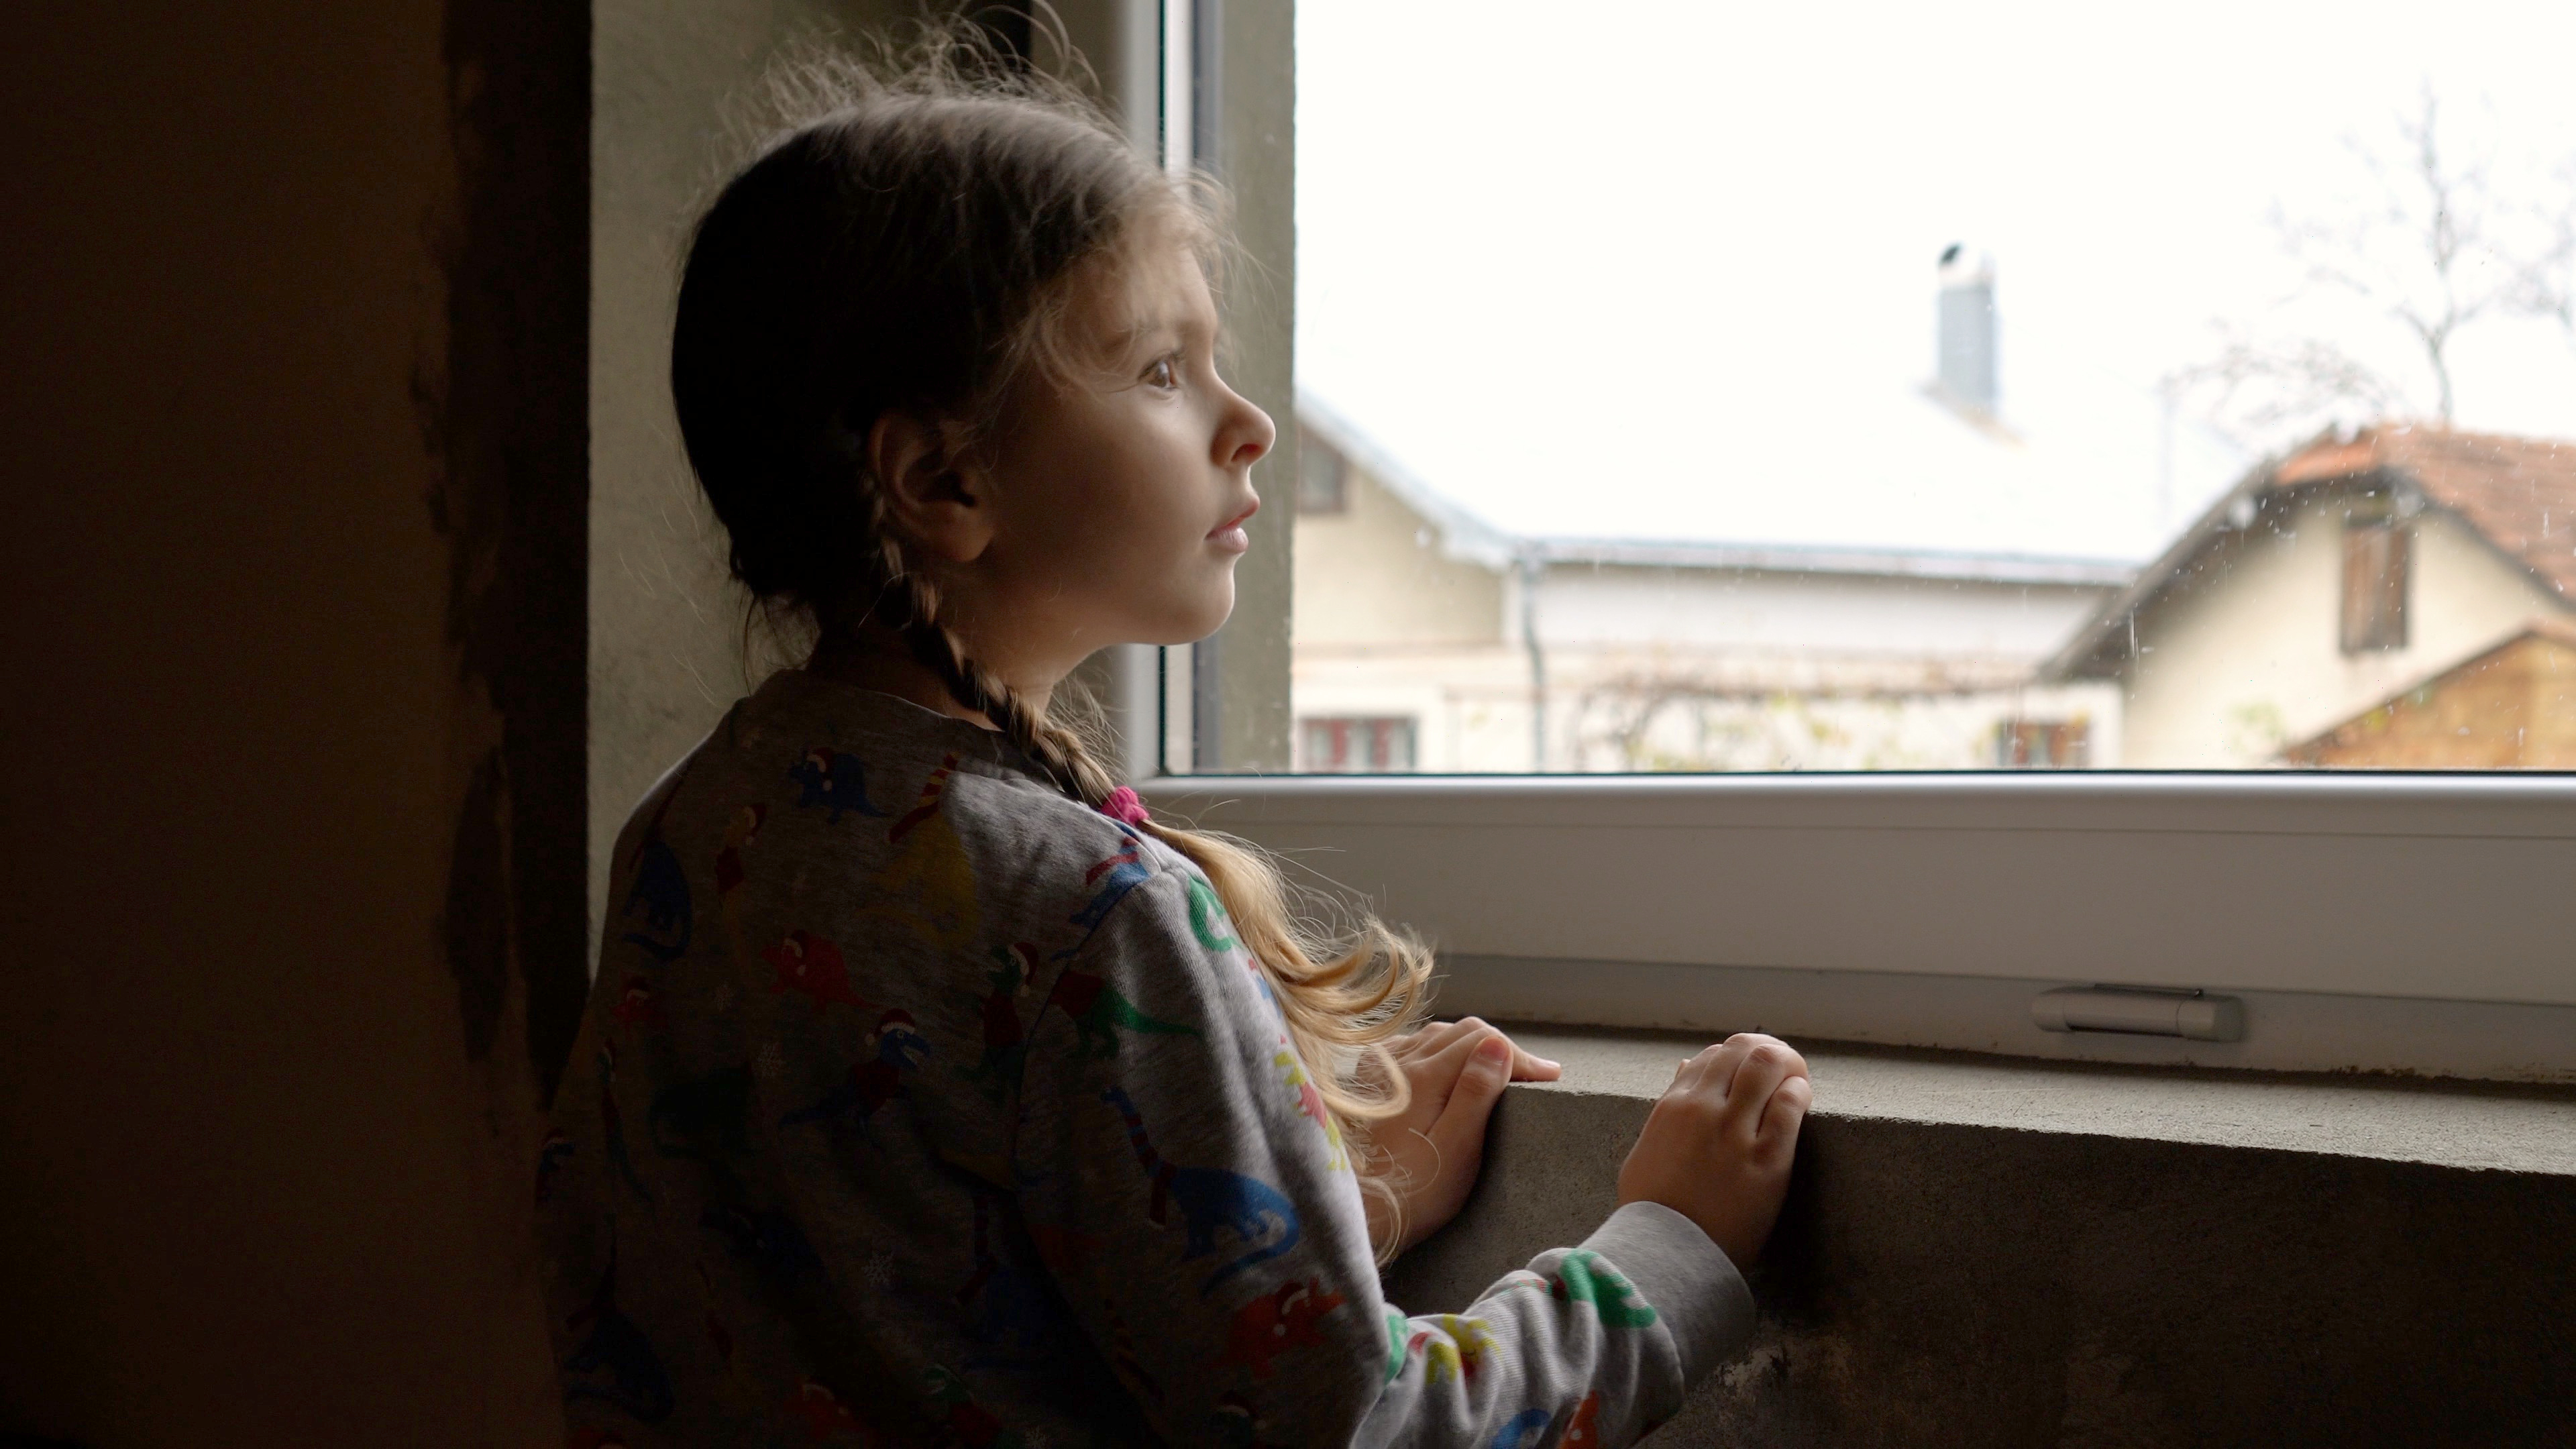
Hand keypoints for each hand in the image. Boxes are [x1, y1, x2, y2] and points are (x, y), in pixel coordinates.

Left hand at [1356, 1018, 1560, 1257]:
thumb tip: (1499, 1044)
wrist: (1356, 1214)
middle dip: (1502, 1049)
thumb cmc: (1413, 1192)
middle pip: (1462, 1032)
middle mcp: (1401, 1062)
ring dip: (1471, 1046)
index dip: (1522, 1056)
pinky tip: (1445, 1067)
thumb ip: (1476, 1093)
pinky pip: (1409, 1048)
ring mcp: (1382, 1070)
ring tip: (1497, 1069)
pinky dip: (1437, 1050)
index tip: (1550, 1077)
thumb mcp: (1456, 1148)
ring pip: (1437, 1036)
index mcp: (1426, 1076)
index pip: (1484, 1041)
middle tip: (1532, 1075)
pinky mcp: (1370, 1084)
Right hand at [1615, 1034, 1810, 1267]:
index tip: (1750, 1072)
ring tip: (1796, 1077)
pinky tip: (1802, 1097)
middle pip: (1742, 1051)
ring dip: (1786, 1064)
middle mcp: (1703, 1110)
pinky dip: (1799, 1092)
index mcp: (1672, 1107)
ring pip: (1767, 1067)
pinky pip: (1789, 1106)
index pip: (1711, 1056)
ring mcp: (1735, 1133)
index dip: (1736, 1057)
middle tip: (1782, 1067)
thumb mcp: (1648, 1149)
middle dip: (1765, 1052)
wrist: (1668, 1257)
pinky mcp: (1766, 1159)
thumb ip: (1668, 1106)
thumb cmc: (1654, 1210)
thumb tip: (1687, 1065)